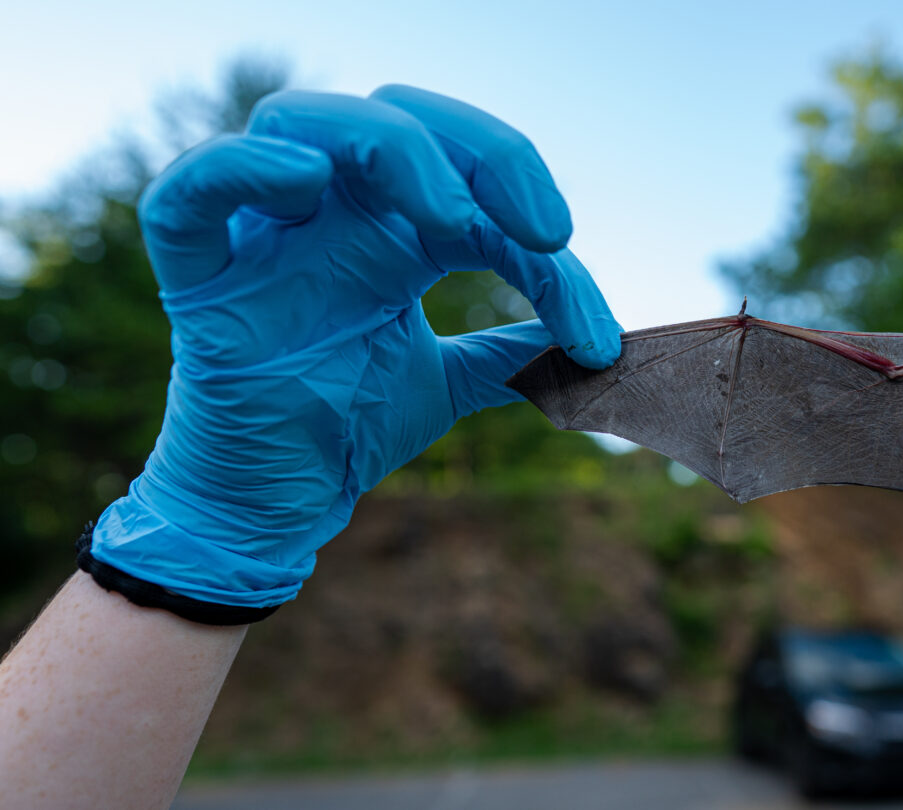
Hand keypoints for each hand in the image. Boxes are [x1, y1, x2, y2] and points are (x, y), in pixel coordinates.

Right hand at [89, 86, 619, 608]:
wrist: (272, 510)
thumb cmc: (346, 430)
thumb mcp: (451, 383)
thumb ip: (512, 354)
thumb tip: (601, 348)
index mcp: (389, 232)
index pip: (466, 173)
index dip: (537, 218)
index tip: (592, 323)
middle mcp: (329, 218)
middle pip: (394, 119)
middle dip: (482, 153)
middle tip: (544, 235)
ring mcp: (262, 242)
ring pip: (299, 122)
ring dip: (389, 150)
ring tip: (453, 219)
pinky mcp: (200, 286)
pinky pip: (189, 198)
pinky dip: (241, 170)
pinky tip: (308, 182)